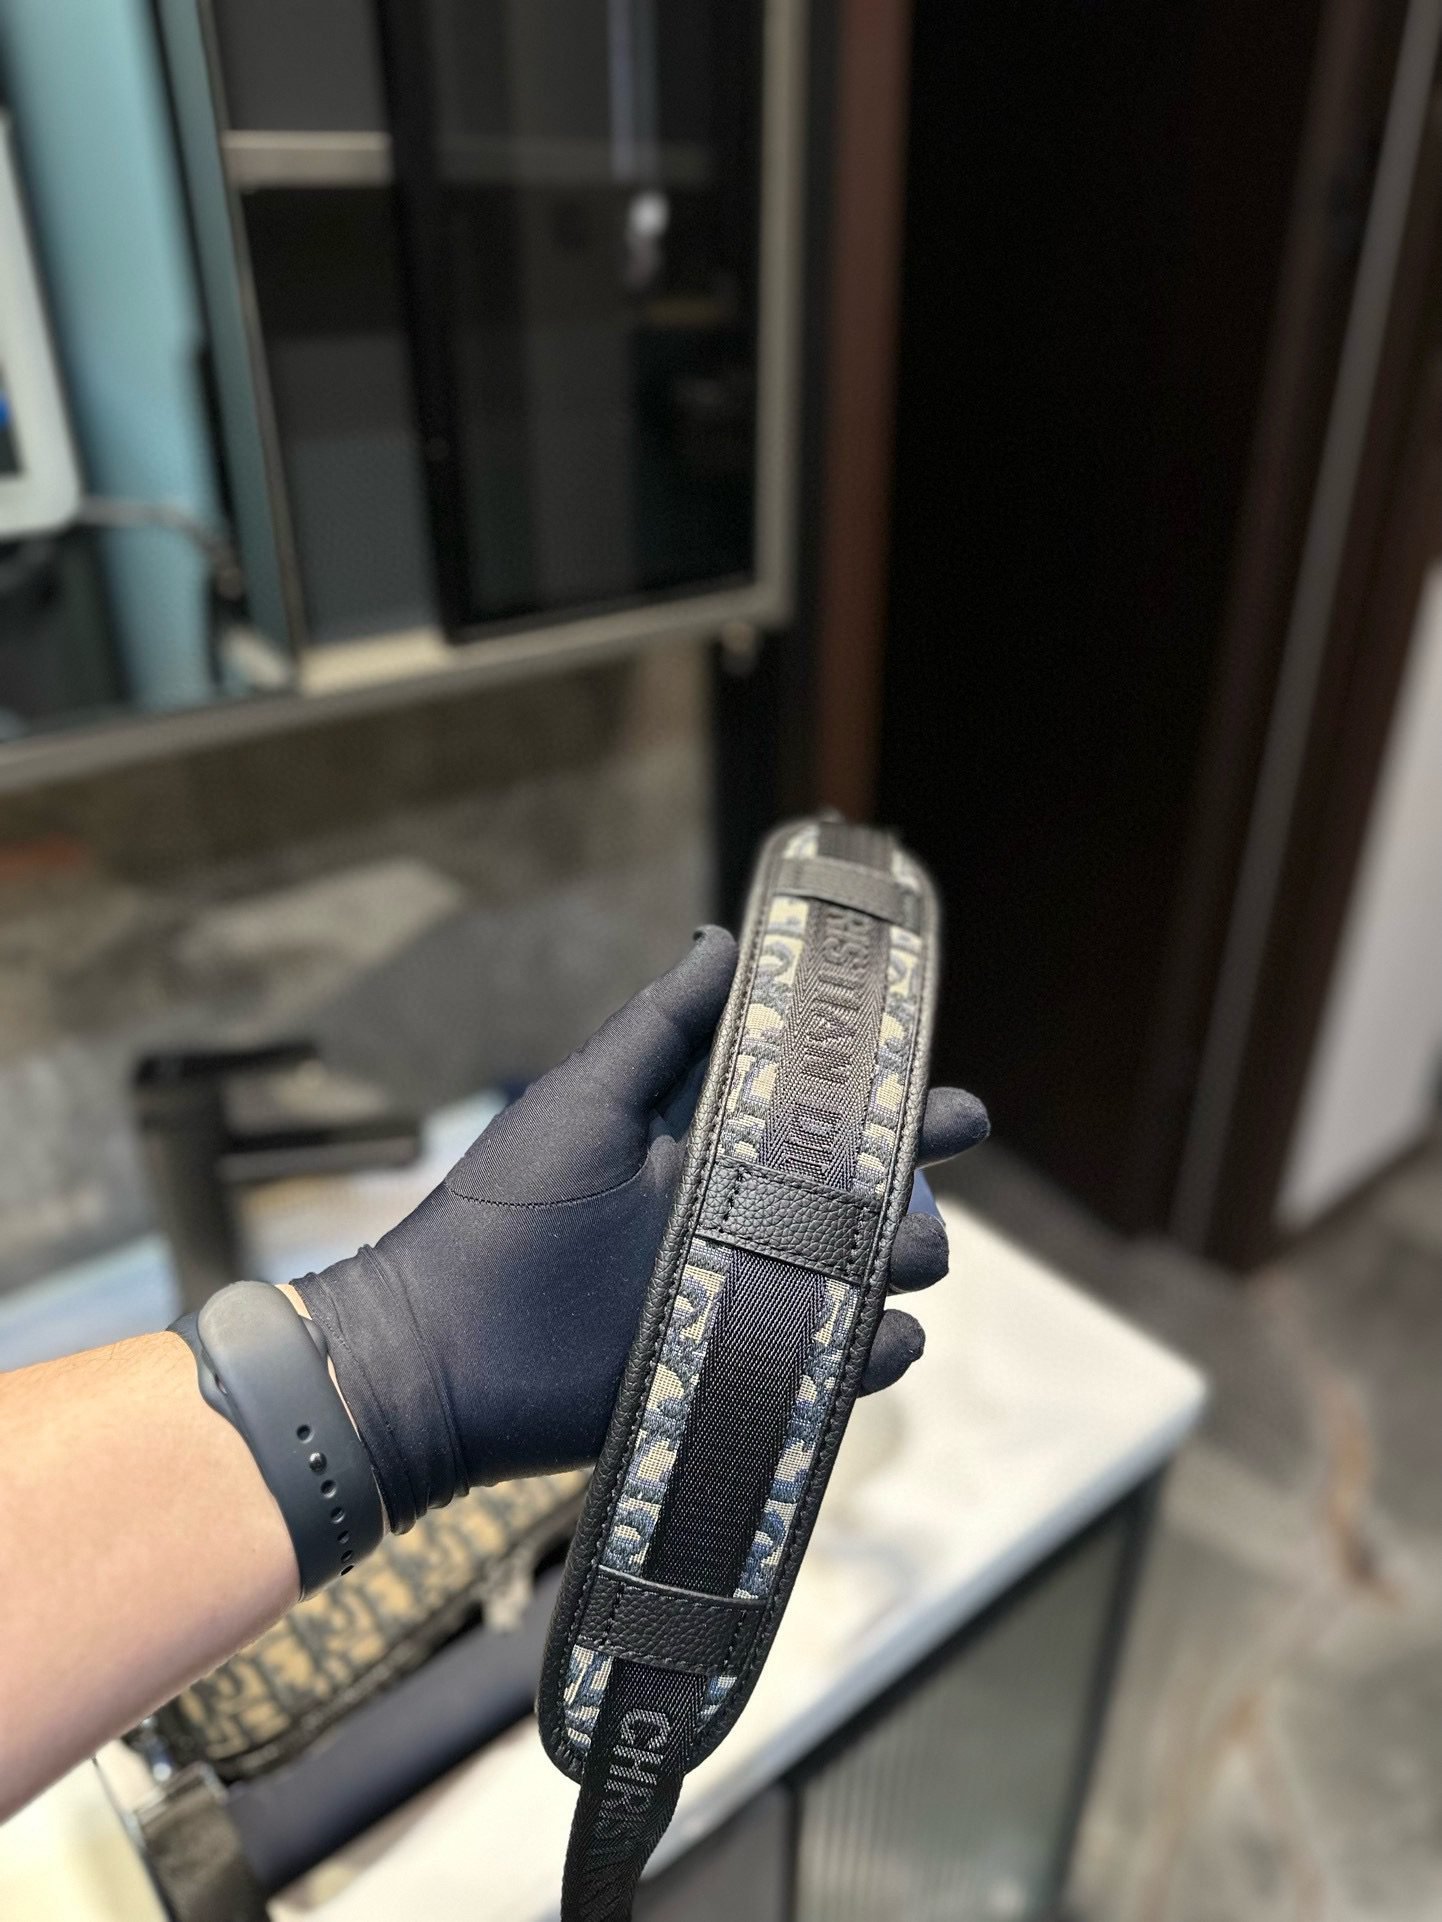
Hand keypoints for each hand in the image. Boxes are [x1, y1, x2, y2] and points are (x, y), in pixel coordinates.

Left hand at [297, 927, 987, 1530]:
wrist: (435, 1355)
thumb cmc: (501, 1214)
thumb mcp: (584, 1102)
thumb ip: (659, 1029)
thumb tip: (727, 942)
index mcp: (706, 1154)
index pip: (818, 1123)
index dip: (888, 1105)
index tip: (946, 1091)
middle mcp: (732, 1227)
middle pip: (855, 1205)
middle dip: (914, 1183)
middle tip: (952, 1150)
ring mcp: (735, 1309)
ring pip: (852, 1284)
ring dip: (898, 1265)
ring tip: (915, 1256)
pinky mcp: (725, 1382)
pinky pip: (821, 1374)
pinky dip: (866, 1361)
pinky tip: (888, 1341)